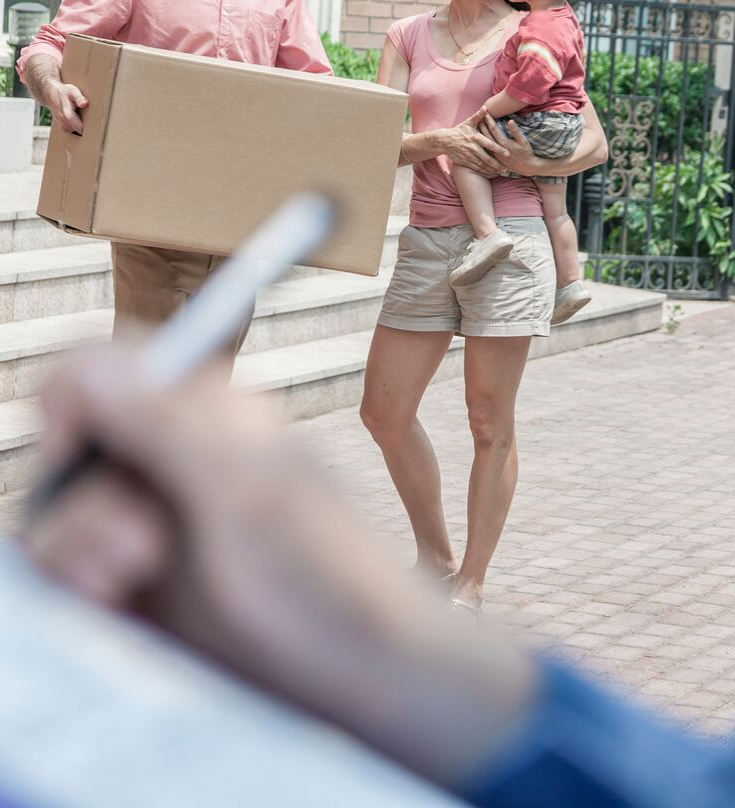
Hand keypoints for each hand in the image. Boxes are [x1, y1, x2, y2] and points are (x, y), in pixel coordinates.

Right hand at [23, 345, 534, 787]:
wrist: (361, 671)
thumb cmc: (325, 572)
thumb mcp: (247, 489)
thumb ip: (166, 425)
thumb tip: (87, 368)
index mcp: (208, 418)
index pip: (107, 373)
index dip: (72, 397)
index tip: (74, 443)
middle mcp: (177, 465)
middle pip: (75, 452)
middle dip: (83, 495)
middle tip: (136, 546)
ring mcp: (159, 527)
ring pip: (66, 515)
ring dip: (76, 543)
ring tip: (130, 576)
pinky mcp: (145, 589)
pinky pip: (73, 574)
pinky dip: (75, 585)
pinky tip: (111, 601)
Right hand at [45, 78, 88, 134]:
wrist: (51, 94)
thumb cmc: (64, 92)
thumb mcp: (72, 91)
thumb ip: (79, 98)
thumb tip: (84, 103)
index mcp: (67, 116)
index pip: (81, 128)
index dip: (90, 128)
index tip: (98, 126)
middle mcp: (64, 123)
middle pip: (81, 131)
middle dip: (88, 127)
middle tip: (93, 119)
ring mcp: (63, 127)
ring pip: (78, 131)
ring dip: (83, 125)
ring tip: (84, 116)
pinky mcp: (64, 128)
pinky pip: (75, 130)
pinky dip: (79, 125)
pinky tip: (80, 118)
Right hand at [440, 106, 509, 175]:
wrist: (444, 141)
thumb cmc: (459, 130)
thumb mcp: (468, 122)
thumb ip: (478, 116)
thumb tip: (486, 107)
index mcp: (475, 137)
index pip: (489, 144)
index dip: (499, 149)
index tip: (508, 153)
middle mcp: (472, 148)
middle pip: (487, 158)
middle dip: (497, 164)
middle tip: (507, 168)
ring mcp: (468, 156)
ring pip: (482, 165)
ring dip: (492, 169)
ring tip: (502, 172)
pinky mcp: (465, 162)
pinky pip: (476, 168)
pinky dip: (484, 172)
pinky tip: (492, 173)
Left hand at [482, 114, 537, 176]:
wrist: (526, 167)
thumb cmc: (526, 153)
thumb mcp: (523, 141)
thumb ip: (516, 131)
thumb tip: (510, 120)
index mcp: (504, 143)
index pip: (494, 129)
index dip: (489, 120)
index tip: (485, 112)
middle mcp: (497, 149)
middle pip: (486, 134)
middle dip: (482, 124)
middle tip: (477, 115)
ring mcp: (494, 154)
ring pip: (484, 142)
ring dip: (480, 133)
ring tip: (475, 125)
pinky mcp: (494, 158)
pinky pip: (485, 148)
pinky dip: (481, 142)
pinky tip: (478, 137)